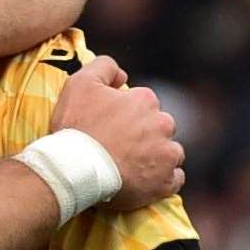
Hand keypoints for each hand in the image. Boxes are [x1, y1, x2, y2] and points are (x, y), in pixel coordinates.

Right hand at [50, 57, 184, 208]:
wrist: (75, 170)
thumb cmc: (76, 127)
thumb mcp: (79, 83)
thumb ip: (104, 67)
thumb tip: (122, 76)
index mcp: (145, 100)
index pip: (144, 104)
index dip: (127, 115)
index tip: (112, 127)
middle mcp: (163, 124)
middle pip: (160, 128)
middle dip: (146, 135)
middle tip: (121, 148)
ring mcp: (167, 154)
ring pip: (170, 152)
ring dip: (157, 157)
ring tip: (132, 166)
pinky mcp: (166, 181)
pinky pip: (174, 179)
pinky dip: (162, 180)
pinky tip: (144, 181)